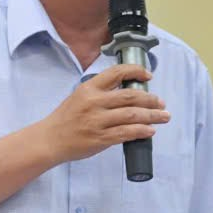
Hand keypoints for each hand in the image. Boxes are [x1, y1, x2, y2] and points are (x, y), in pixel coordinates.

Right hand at [42, 64, 169, 164]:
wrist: (50, 140)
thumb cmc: (66, 118)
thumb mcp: (79, 96)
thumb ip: (101, 92)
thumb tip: (129, 94)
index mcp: (89, 89)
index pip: (116, 73)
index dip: (136, 72)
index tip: (148, 77)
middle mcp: (94, 103)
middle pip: (130, 96)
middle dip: (151, 99)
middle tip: (161, 103)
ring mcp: (97, 121)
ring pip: (132, 115)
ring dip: (152, 116)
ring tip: (163, 117)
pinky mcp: (100, 138)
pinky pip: (126, 133)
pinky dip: (141, 131)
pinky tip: (150, 130)